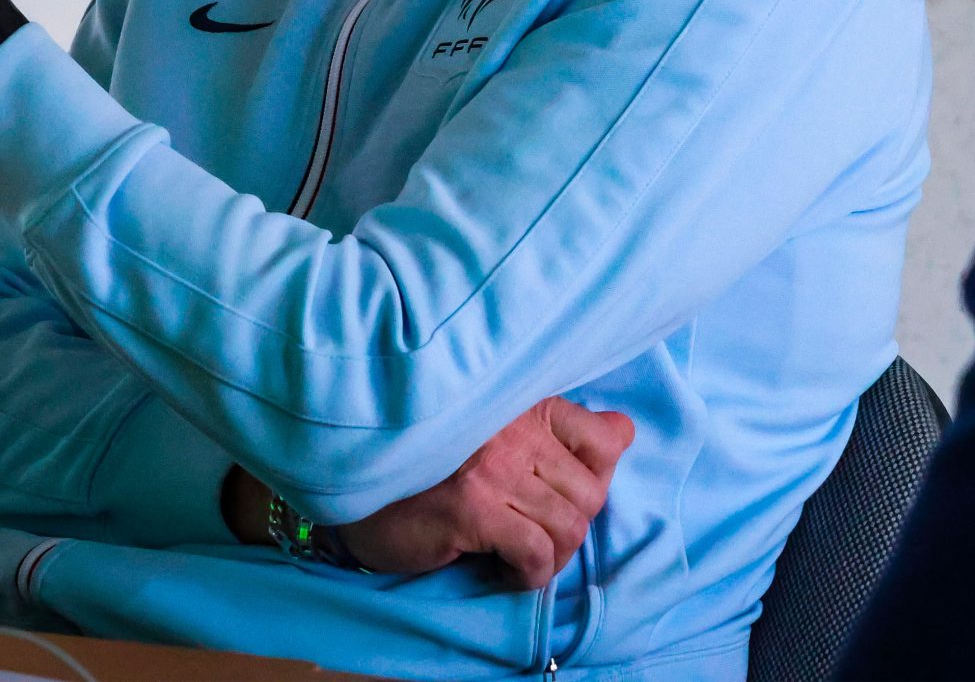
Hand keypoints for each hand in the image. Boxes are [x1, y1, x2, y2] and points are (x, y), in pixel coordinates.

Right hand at [237, 398, 634, 588]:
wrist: (350, 475)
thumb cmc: (425, 458)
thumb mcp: (493, 429)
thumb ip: (550, 428)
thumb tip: (624, 433)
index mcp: (523, 399)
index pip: (606, 436)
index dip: (600, 477)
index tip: (566, 497)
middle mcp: (514, 424)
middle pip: (591, 492)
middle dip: (573, 528)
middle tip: (536, 539)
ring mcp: (494, 464)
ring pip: (569, 526)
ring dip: (552, 556)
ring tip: (521, 558)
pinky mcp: (472, 505)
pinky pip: (537, 554)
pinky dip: (531, 575)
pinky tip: (504, 571)